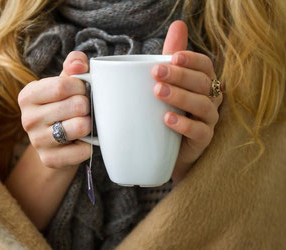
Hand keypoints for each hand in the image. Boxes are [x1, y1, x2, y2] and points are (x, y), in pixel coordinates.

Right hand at [18, 51, 90, 168]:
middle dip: (87, 106)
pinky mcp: (49, 160)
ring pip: (80, 127)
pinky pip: (83, 150)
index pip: (64, 85)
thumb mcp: (64, 84)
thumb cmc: (63, 107)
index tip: (83, 91)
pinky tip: (82, 141)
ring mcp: (37, 141)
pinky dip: (89, 145)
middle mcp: (27, 119)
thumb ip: (73, 67)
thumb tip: (79, 63)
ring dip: (89, 124)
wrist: (56, 144)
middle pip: (76, 105)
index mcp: (28, 95)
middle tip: (84, 110)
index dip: (82, 87)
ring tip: (84, 123)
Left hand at [153, 21, 222, 183]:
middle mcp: (210, 99)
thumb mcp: (167, 84)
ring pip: (203, 105)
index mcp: (202, 83)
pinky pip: (200, 132)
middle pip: (203, 83)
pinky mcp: (203, 141)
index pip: (205, 66)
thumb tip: (178, 24)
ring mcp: (209, 120)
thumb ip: (171, 59)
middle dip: (180, 76)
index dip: (192, 60)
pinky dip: (184, 124)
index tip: (173, 56)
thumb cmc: (167, 111)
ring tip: (158, 92)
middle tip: (156, 73)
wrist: (167, 150)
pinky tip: (167, 119)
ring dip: (181, 97)